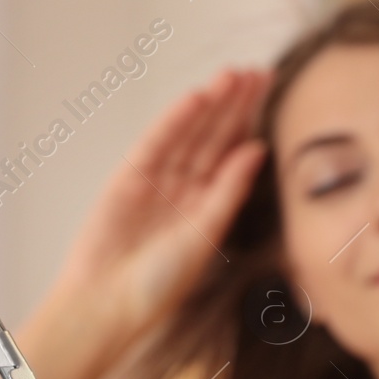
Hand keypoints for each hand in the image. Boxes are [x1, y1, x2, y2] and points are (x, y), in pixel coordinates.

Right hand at [19, 69, 269, 378]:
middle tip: (257, 72)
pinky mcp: (127, 179)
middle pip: (212, 139)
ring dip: (208, 106)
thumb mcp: (206, 236)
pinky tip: (195, 99)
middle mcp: (182, 192)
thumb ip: (230, 190)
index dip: (250, 124)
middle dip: (234, 106)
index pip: (232, 156)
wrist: (106, 305)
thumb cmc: (158, 285)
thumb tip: (257, 148)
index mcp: (206, 209)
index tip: (272, 93)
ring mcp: (154, 183)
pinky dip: (173, 121)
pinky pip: (155, 143)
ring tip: (232, 76)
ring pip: (187, 136)